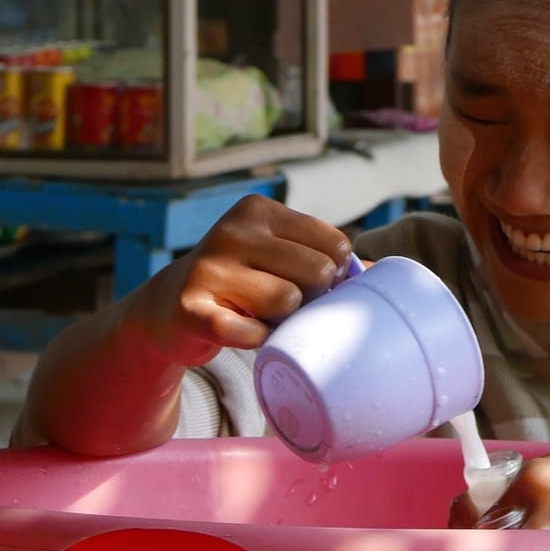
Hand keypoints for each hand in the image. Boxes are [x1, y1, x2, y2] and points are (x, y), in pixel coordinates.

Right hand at [145, 195, 351, 362]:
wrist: (168, 307)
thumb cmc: (241, 281)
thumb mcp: (275, 254)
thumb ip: (323, 257)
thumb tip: (381, 273)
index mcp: (258, 210)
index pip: (335, 243)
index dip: (334, 272)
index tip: (308, 281)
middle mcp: (231, 232)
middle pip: (317, 272)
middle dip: (311, 296)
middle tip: (283, 302)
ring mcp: (209, 269)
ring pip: (288, 302)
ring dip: (282, 320)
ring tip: (258, 314)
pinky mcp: (193, 309)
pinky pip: (250, 333)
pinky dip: (256, 340)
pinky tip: (242, 331)